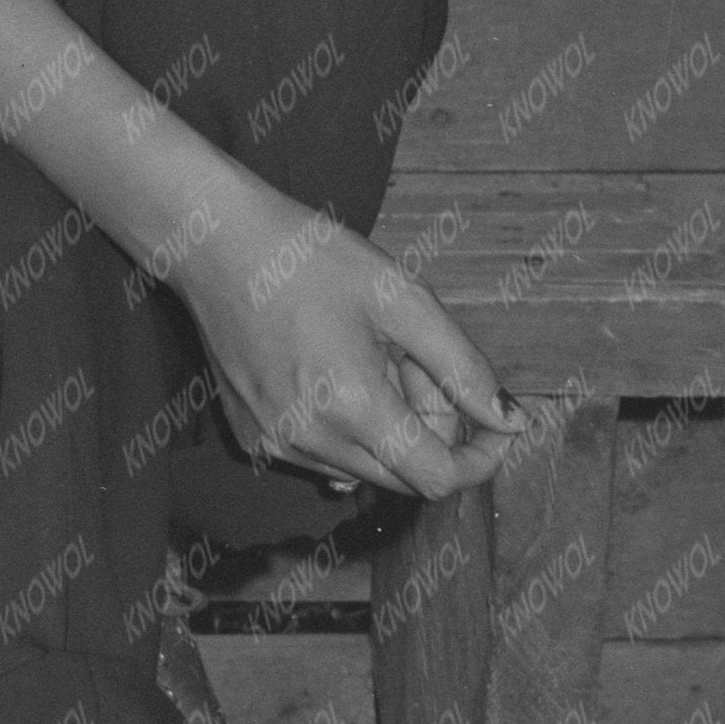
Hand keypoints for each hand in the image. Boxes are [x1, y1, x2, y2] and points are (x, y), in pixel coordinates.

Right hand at [172, 185, 517, 504]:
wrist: (214, 244)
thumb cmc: (308, 257)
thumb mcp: (401, 297)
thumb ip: (463, 366)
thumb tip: (510, 420)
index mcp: (351, 405)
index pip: (437, 479)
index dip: (480, 458)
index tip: (494, 424)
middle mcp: (309, 441)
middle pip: (405, 477)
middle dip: (433, 432)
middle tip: (417, 363)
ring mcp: (276, 446)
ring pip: (367, 469)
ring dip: (390, 429)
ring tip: (369, 358)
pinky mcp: (254, 439)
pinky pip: (325, 457)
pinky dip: (348, 429)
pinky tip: (333, 372)